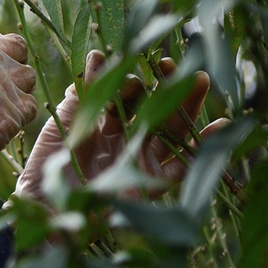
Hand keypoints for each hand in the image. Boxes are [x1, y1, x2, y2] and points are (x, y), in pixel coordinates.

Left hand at [16, 50, 229, 200]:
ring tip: (201, 79)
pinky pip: (184, 165)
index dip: (132, 78)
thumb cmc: (46, 170)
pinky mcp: (153, 185)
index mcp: (105, 125)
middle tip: (174, 63)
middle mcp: (128, 140)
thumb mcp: (63, 125)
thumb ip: (84, 92)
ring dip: (189, 104)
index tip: (130, 63)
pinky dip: (205, 147)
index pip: (128, 95)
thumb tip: (98, 56)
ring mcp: (142, 161)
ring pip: (173, 129)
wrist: (45, 212)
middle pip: (156, 107)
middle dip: (167, 84)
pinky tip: (222, 124)